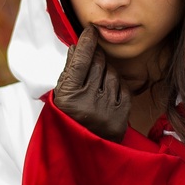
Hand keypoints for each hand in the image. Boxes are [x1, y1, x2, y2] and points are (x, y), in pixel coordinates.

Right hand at [54, 26, 131, 141]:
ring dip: (106, 72)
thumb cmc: (68, 120)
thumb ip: (69, 72)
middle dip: (96, 56)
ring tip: (97, 84)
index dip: (87, 42)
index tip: (91, 30)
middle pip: (98, 63)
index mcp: (68, 96)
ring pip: (112, 73)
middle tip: (93, 56)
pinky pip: (123, 88)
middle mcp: (88, 103)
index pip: (81, 60)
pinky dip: (117, 86)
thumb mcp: (60, 96)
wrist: (82, 153)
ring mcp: (106, 111)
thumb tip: (77, 47)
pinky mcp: (121, 117)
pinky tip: (108, 94)